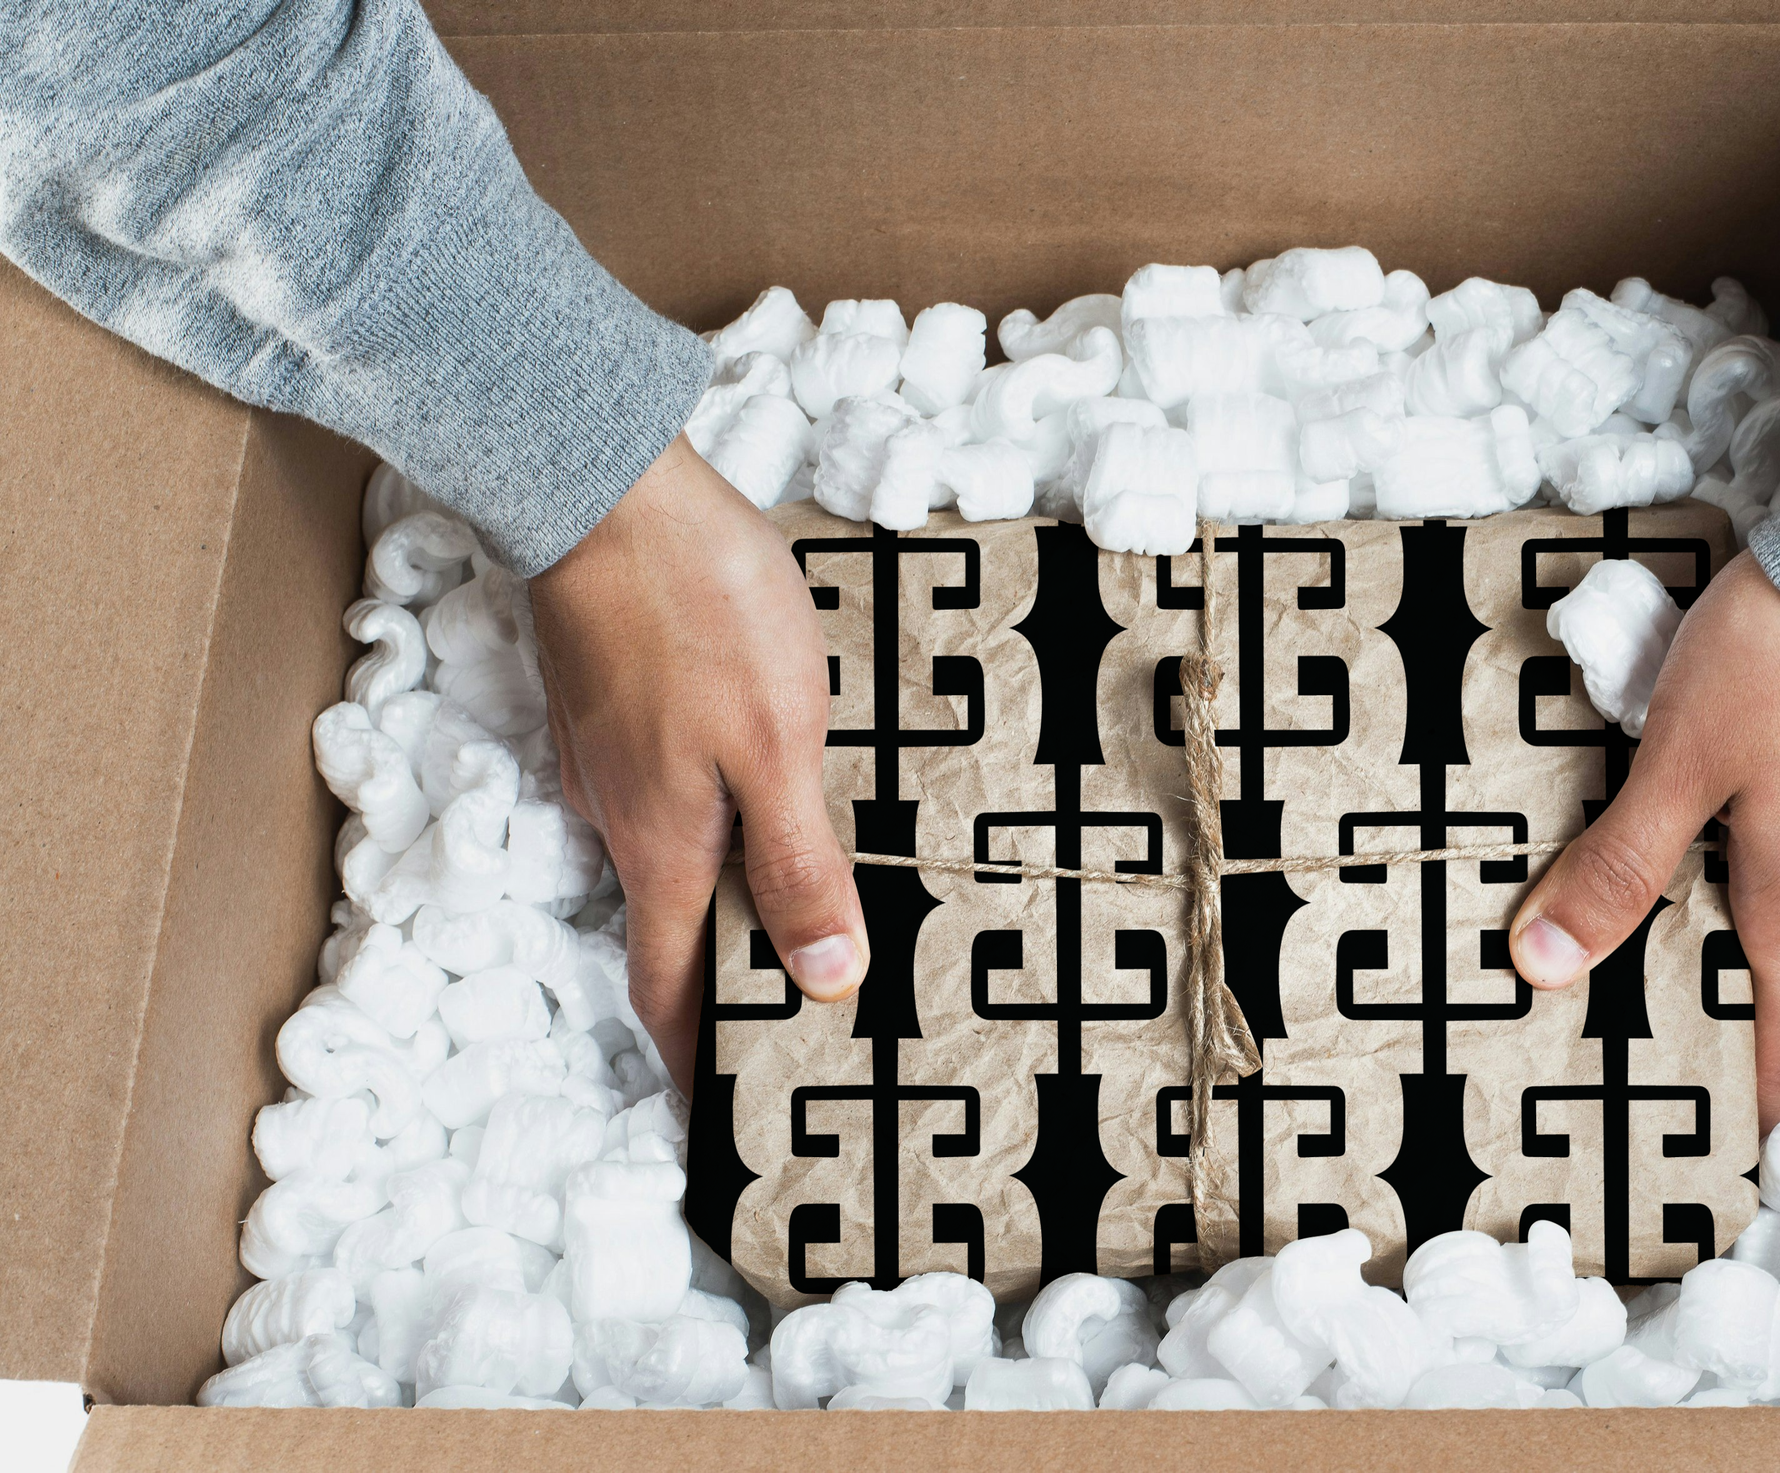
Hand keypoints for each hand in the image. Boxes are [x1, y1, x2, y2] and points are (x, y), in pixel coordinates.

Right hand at [531, 436, 867, 1089]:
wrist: (602, 482)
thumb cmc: (699, 608)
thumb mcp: (776, 745)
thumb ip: (797, 864)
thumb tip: (819, 982)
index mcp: (665, 848)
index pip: (672, 993)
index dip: (694, 1068)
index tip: (719, 1129)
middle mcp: (623, 819)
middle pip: (669, 937)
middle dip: (716, 999)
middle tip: (784, 1037)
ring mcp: (609, 760)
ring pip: (668, 864)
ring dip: (721, 910)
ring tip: (793, 931)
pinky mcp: (617, 705)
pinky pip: (665, 799)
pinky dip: (710, 830)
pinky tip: (760, 809)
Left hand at [1506, 552, 1779, 1133]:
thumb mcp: (1678, 764)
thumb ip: (1615, 866)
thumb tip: (1542, 965)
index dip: (1745, 1107)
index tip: (1711, 1149)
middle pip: (1778, 968)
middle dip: (1707, 991)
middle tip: (1625, 1002)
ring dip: (1728, 902)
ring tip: (1642, 891)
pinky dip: (1759, 836)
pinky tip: (1706, 797)